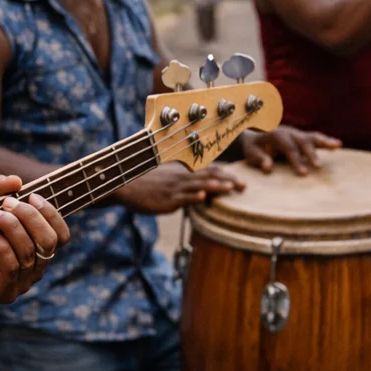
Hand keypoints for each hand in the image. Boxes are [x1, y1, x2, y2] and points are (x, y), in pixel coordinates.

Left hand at [0, 175, 68, 303]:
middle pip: (49, 242)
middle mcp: (34, 268)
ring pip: (29, 254)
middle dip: (30, 218)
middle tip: (7, 204)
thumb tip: (16, 181)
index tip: (31, 196)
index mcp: (37, 248)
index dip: (51, 214)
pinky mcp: (3, 293)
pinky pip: (11, 268)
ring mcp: (21, 283)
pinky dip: (1, 245)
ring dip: (12, 228)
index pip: (61, 236)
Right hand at [117, 164, 242, 214]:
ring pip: (198, 186)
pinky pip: (181, 198)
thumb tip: (196, 192)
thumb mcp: (166, 181)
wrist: (125, 185)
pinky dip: (193, 197)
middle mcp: (181, 178)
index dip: (225, 174)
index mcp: (183, 173)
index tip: (239, 178)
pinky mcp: (166, 199)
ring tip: (230, 188)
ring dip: (215, 187)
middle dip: (228, 181)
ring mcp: (174, 189)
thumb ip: (182, 185)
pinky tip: (202, 197)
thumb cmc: (145, 184)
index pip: (208, 171)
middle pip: (209, 177)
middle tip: (245, 185)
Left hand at [242, 126, 340, 174]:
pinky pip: (315, 138)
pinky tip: (338, 145)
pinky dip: (326, 141)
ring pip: (312, 136)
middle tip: (318, 166)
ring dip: (325, 142)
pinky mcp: (302, 136)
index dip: (296, 160)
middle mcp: (288, 132)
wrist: (254, 137)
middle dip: (311, 154)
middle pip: (303, 141)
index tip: (303, 173)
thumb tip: (268, 167)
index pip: (288, 147)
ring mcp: (297, 133)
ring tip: (338, 146)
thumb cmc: (253, 149)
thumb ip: (260, 159)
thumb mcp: (252, 154)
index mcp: (276, 135)